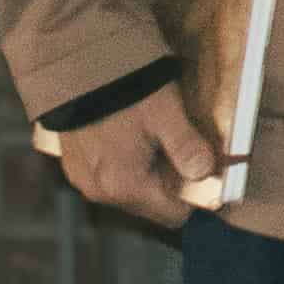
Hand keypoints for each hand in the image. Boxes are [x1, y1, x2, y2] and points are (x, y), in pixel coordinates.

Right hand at [49, 90, 223, 223]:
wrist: (75, 68)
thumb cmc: (124, 90)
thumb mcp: (166, 115)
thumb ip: (187, 148)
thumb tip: (207, 174)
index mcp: (124, 186)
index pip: (173, 215)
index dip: (196, 197)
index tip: (209, 175)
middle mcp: (99, 191)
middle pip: (151, 204)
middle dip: (172, 183)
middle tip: (184, 149)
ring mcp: (83, 179)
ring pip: (131, 192)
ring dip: (150, 174)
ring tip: (157, 139)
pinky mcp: (74, 165)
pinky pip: (110, 177)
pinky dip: (127, 165)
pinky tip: (134, 138)